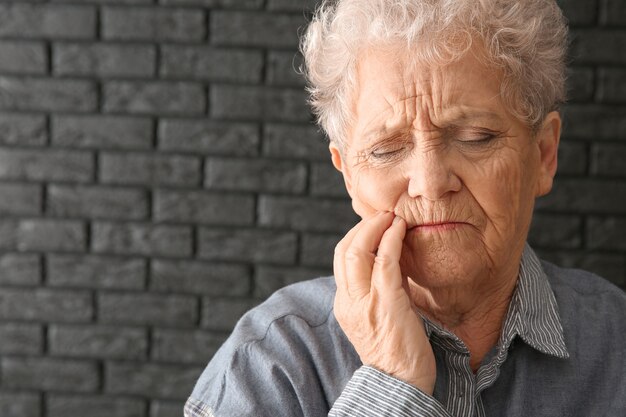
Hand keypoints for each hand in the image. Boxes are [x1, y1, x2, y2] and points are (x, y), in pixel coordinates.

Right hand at [333, 211, 435, 393]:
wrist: (400, 385)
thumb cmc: (394, 353)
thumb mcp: (374, 319)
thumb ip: (374, 292)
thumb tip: (386, 263)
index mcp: (343, 305)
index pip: (339, 260)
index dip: (354, 237)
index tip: (372, 226)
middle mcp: (348, 301)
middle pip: (344, 251)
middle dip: (362, 227)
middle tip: (381, 214)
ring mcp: (365, 302)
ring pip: (358, 251)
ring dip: (376, 227)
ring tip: (391, 217)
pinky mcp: (387, 303)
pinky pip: (385, 262)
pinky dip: (391, 240)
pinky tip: (399, 230)